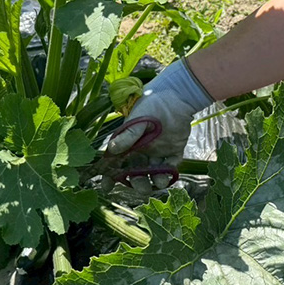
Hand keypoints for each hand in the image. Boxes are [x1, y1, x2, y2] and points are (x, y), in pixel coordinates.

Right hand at [106, 59, 213, 191]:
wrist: (177, 97)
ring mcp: (158, 152)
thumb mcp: (139, 120)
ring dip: (155, 181)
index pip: (116, 163)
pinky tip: (169, 175)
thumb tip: (111, 150)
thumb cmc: (153, 105)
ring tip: (158, 183)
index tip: (106, 187)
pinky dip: (170, 172)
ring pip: (154, 172)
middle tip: (141, 187)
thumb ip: (128, 136)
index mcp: (129, 143)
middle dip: (137, 183)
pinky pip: (171, 166)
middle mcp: (142, 151)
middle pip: (136, 173)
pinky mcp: (173, 151)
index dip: (110, 176)